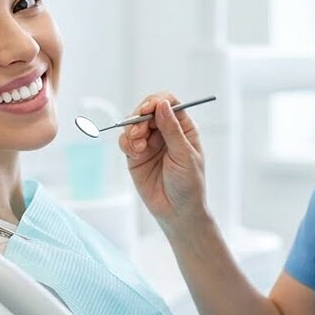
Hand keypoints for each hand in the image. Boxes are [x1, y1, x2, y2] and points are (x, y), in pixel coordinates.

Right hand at [117, 92, 209, 229]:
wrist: (177, 212)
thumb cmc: (189, 185)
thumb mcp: (184, 155)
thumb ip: (172, 130)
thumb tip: (162, 104)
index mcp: (183, 128)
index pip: (169, 102)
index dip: (157, 101)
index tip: (148, 109)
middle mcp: (165, 131)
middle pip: (147, 109)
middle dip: (140, 117)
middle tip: (140, 132)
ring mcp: (149, 142)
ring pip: (133, 123)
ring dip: (132, 130)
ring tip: (139, 147)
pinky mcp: (136, 155)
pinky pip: (125, 140)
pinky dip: (126, 143)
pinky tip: (135, 154)